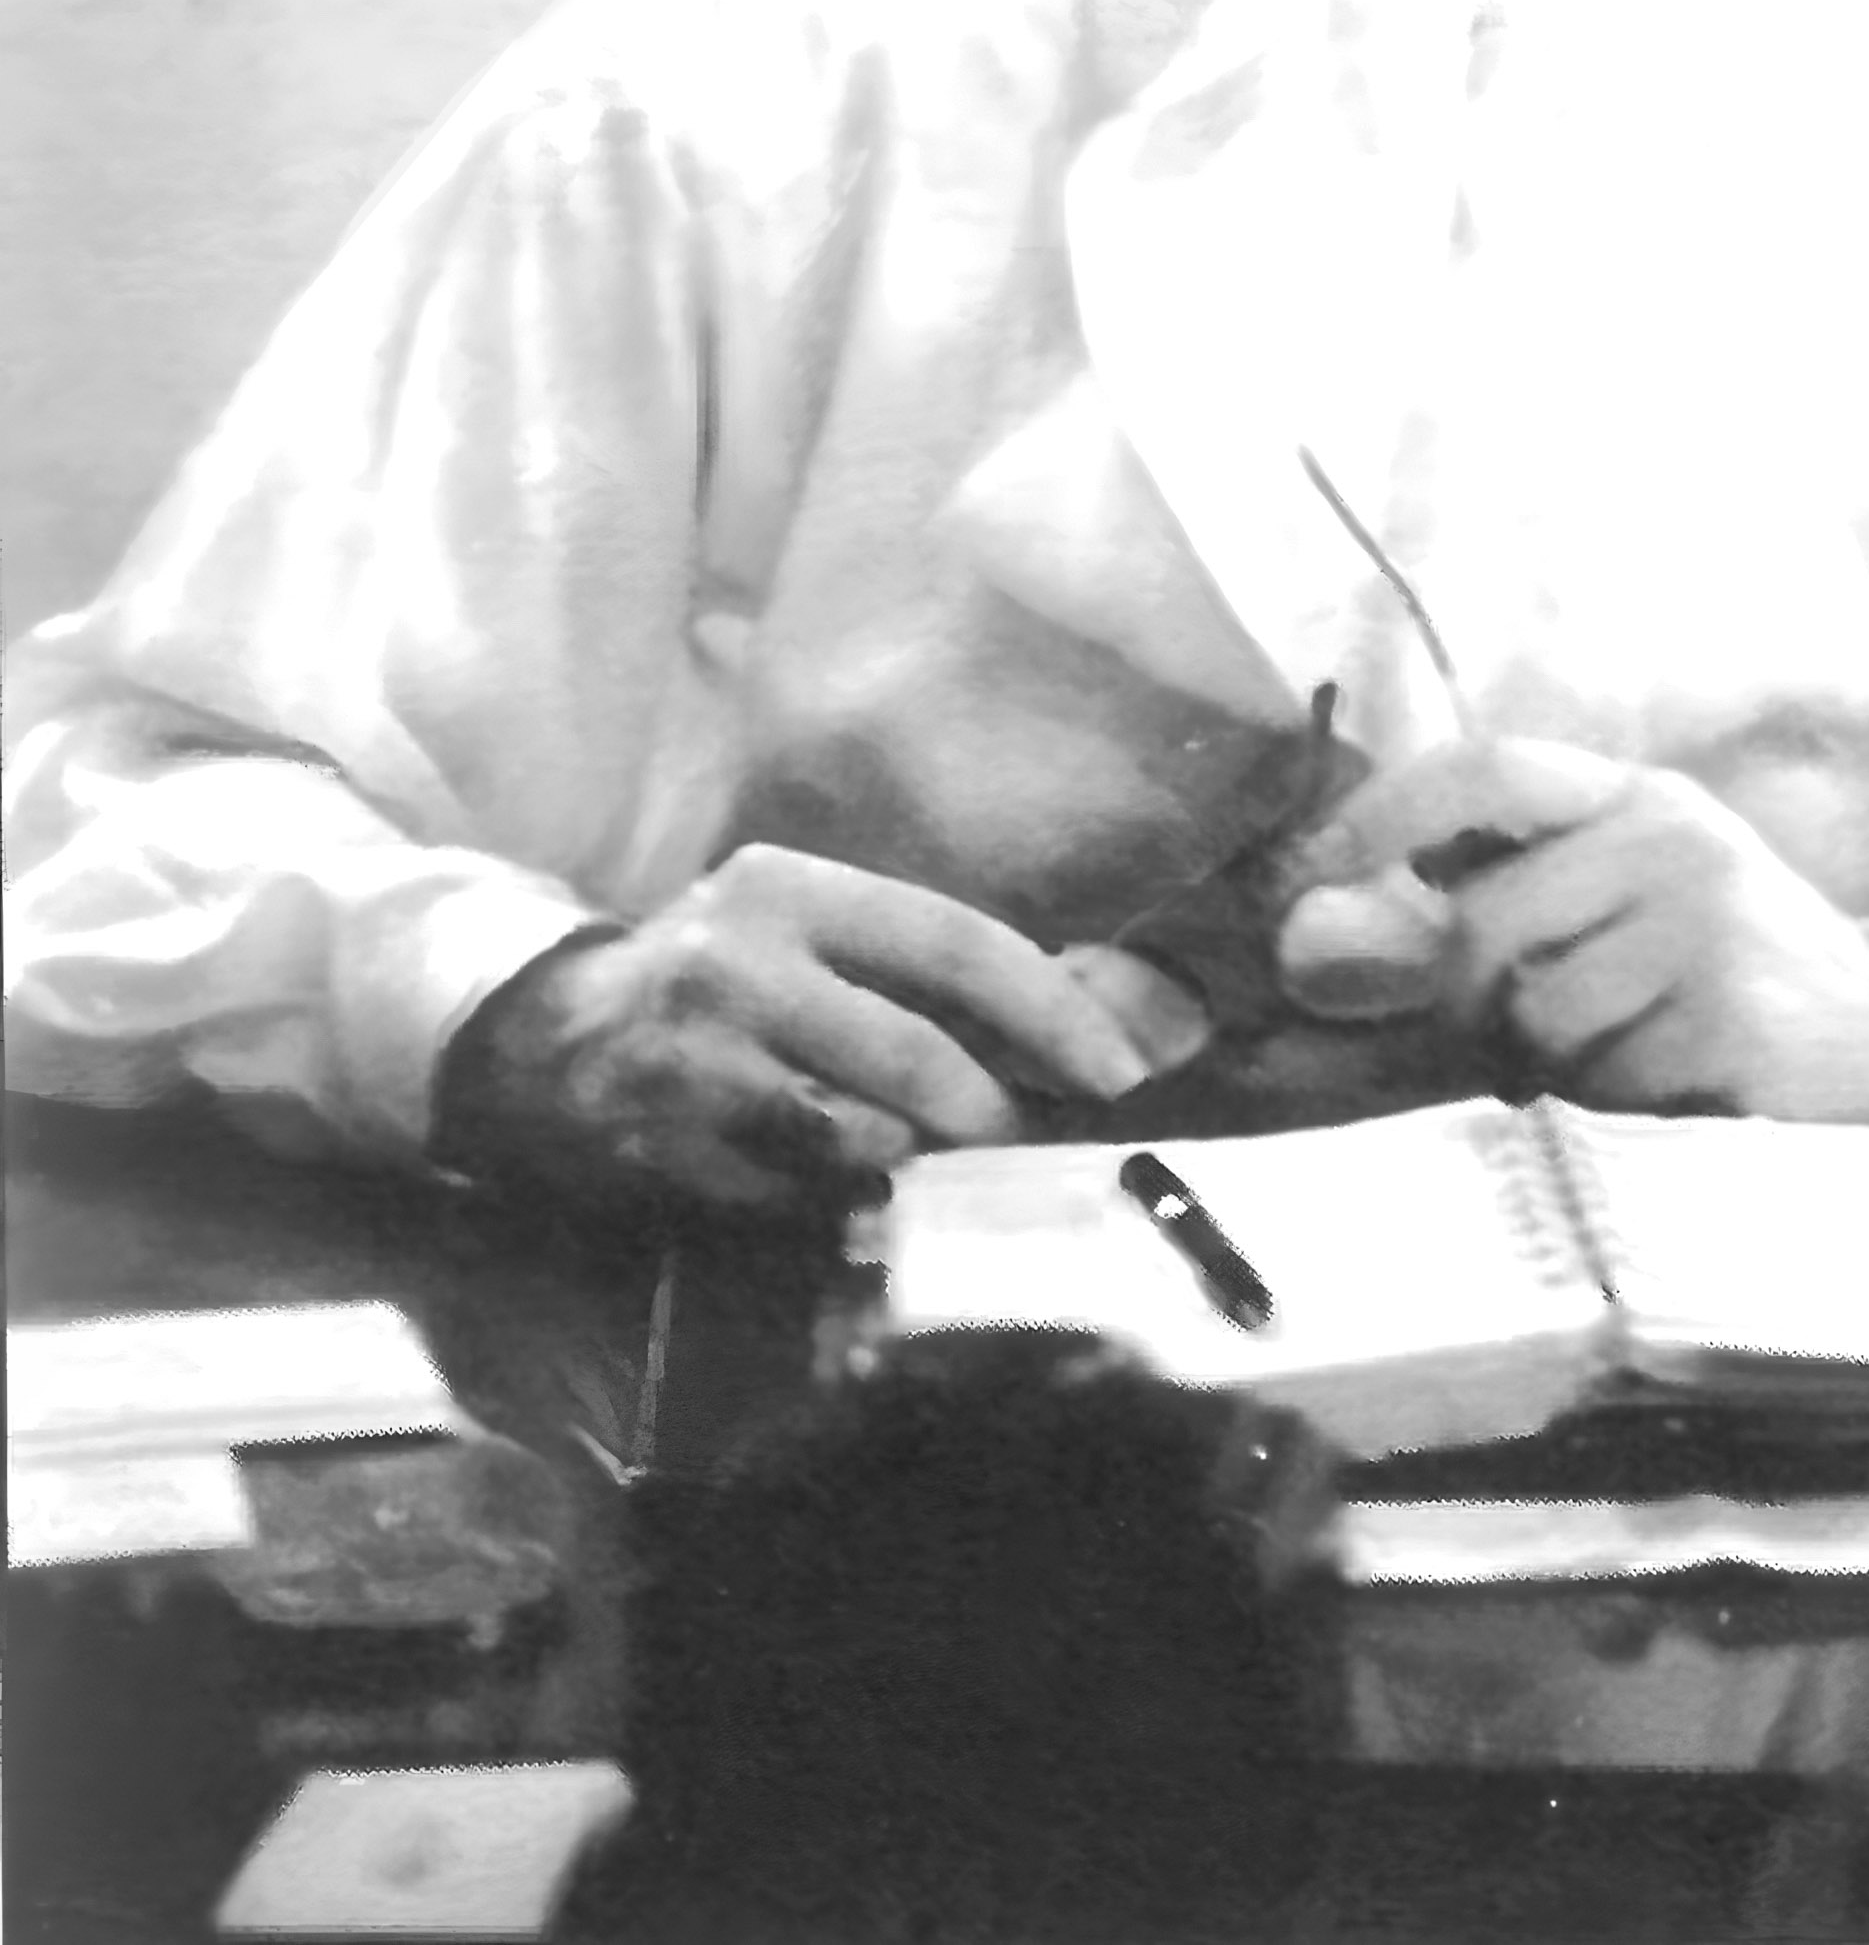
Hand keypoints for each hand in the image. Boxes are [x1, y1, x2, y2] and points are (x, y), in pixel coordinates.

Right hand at [432, 845, 1157, 1210]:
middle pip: (917, 1053)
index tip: (1118, 1070)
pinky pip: (799, 1190)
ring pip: (863, 1136)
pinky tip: (838, 1181)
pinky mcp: (668, 1146)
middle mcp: (744, 960)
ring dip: (918, 1160)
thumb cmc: (709, 981)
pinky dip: (841, 1194)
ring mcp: (700, 1059)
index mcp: (794, 888)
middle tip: (1031, 1138)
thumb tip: (1082, 1020)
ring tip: (930, 1155)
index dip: (1052, 1011)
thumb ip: (916, 971)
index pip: (957, 942)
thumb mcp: (802, 934)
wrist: (536, 1036)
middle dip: (995, 1111)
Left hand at [1279, 740, 1868, 1123]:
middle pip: (1484, 923)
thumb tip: (1324, 938)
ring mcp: (1708, 924)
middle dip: (1468, 1004)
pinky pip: (1603, 1081)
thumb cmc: (1724, 982)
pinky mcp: (1732, 1014)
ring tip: (1628, 1058)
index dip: (1388, 811)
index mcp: (1636, 799)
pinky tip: (1676, 1090)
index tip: (1307, 869)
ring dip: (1553, 1067)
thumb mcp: (1628, 908)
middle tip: (1515, 1044)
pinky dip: (1617, 1108)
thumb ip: (1501, 899)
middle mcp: (1672, 840)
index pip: (1491, 767)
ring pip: (1537, 1012)